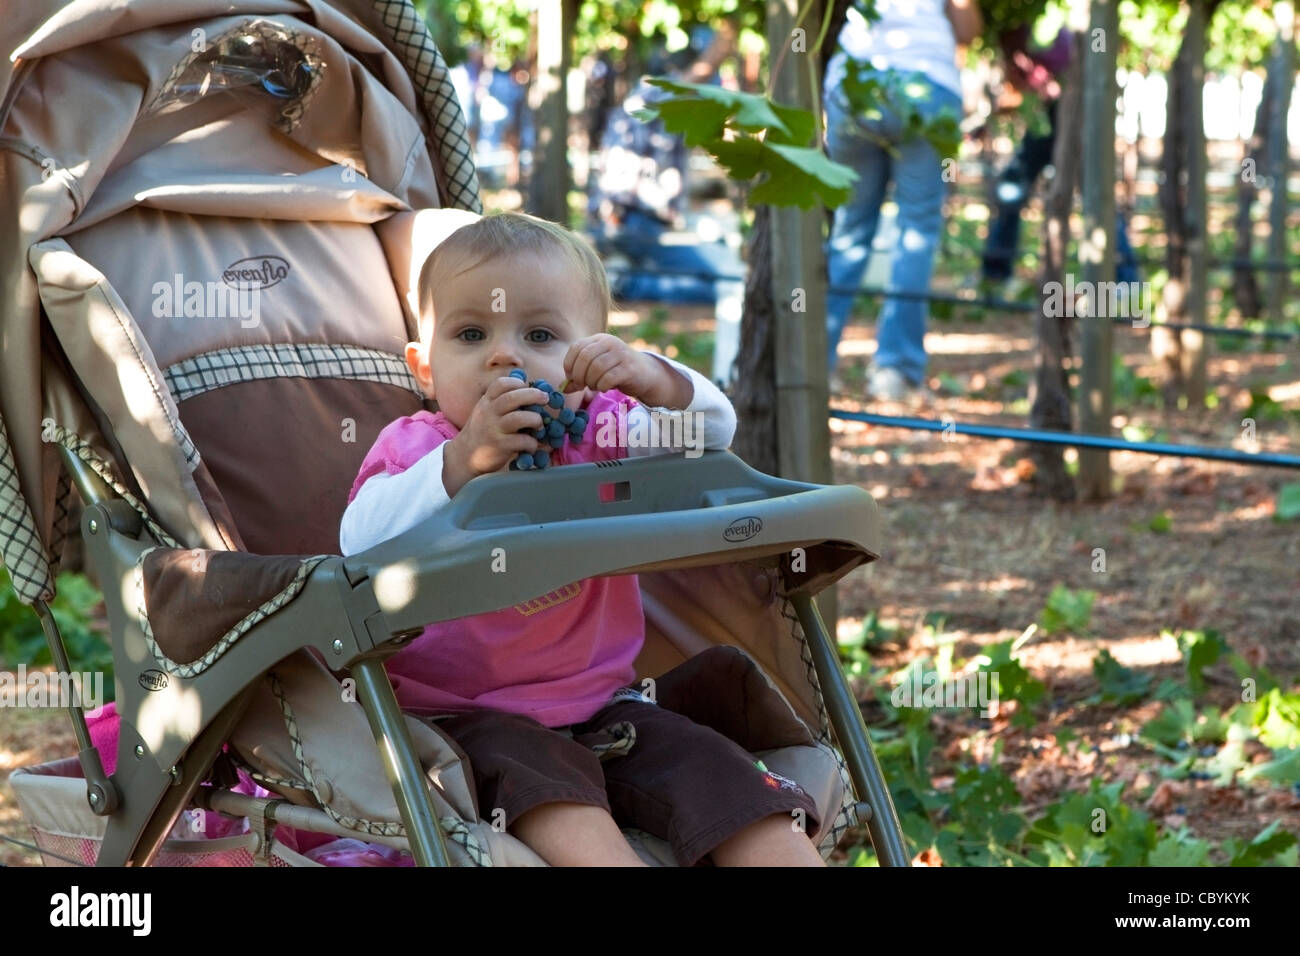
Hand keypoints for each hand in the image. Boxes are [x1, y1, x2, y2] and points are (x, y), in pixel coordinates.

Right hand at [442, 376, 544, 495]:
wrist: (465, 456)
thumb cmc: (482, 431)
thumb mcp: (486, 411)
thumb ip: (501, 401)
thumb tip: (529, 389)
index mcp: (486, 402)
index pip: (500, 384)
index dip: (516, 382)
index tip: (526, 386)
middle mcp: (488, 413)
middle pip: (512, 398)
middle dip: (533, 395)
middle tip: (545, 398)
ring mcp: (493, 430)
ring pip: (518, 418)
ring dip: (535, 419)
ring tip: (539, 425)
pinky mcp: (499, 446)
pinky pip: (521, 440)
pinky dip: (532, 442)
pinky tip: (532, 445)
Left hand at [563, 334, 691, 408]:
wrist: (645, 374)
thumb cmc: (616, 371)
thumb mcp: (596, 370)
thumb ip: (579, 377)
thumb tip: (563, 389)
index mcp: (600, 339)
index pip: (577, 347)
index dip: (569, 364)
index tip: (571, 377)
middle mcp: (610, 342)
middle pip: (585, 357)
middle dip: (579, 375)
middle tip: (581, 385)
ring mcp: (621, 354)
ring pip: (596, 368)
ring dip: (591, 382)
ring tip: (594, 386)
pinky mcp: (629, 368)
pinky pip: (608, 378)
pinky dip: (602, 386)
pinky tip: (604, 388)